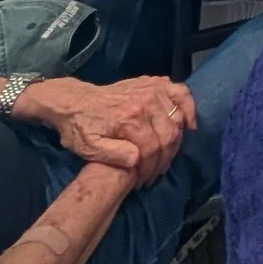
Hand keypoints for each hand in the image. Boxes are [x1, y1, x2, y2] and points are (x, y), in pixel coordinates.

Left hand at [19, 75, 194, 181]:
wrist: (74, 102)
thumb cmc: (80, 129)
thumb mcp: (89, 148)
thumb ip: (113, 155)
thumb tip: (137, 161)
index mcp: (129, 119)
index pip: (153, 148)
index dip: (151, 169)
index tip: (143, 180)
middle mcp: (145, 102)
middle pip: (169, 134)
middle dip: (165, 158)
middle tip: (155, 172)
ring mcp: (152, 89)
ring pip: (178, 117)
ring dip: (176, 139)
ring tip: (167, 153)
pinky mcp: (154, 83)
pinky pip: (181, 92)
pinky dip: (188, 107)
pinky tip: (187, 123)